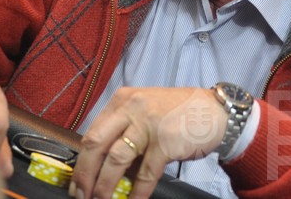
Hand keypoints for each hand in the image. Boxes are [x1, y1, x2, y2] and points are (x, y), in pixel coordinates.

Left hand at [70, 87, 226, 198]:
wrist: (215, 112)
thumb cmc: (179, 114)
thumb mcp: (145, 111)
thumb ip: (124, 129)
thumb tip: (101, 164)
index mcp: (123, 100)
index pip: (91, 132)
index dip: (81, 160)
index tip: (76, 179)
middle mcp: (132, 109)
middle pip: (95, 145)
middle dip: (84, 175)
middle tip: (80, 195)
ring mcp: (148, 125)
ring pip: (116, 160)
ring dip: (104, 186)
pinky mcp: (165, 142)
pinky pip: (144, 173)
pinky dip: (136, 193)